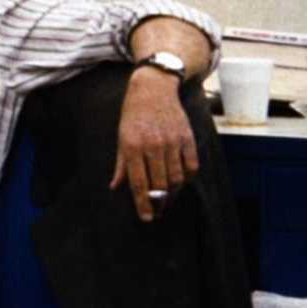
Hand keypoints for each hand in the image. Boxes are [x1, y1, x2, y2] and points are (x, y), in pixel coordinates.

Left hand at [109, 68, 198, 221]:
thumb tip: (115, 187)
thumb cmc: (133, 115)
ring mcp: (172, 142)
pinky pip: (192, 167)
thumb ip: (121, 164)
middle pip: (159, 185)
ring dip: (173, 193)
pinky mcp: (187, 138)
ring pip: (176, 178)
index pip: (138, 182)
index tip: (146, 218)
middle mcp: (152, 145)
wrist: (153, 89)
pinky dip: (187, 178)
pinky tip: (180, 181)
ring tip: (167, 199)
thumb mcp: (121, 137)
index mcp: (132, 146)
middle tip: (157, 211)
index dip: (142, 204)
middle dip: (159, 203)